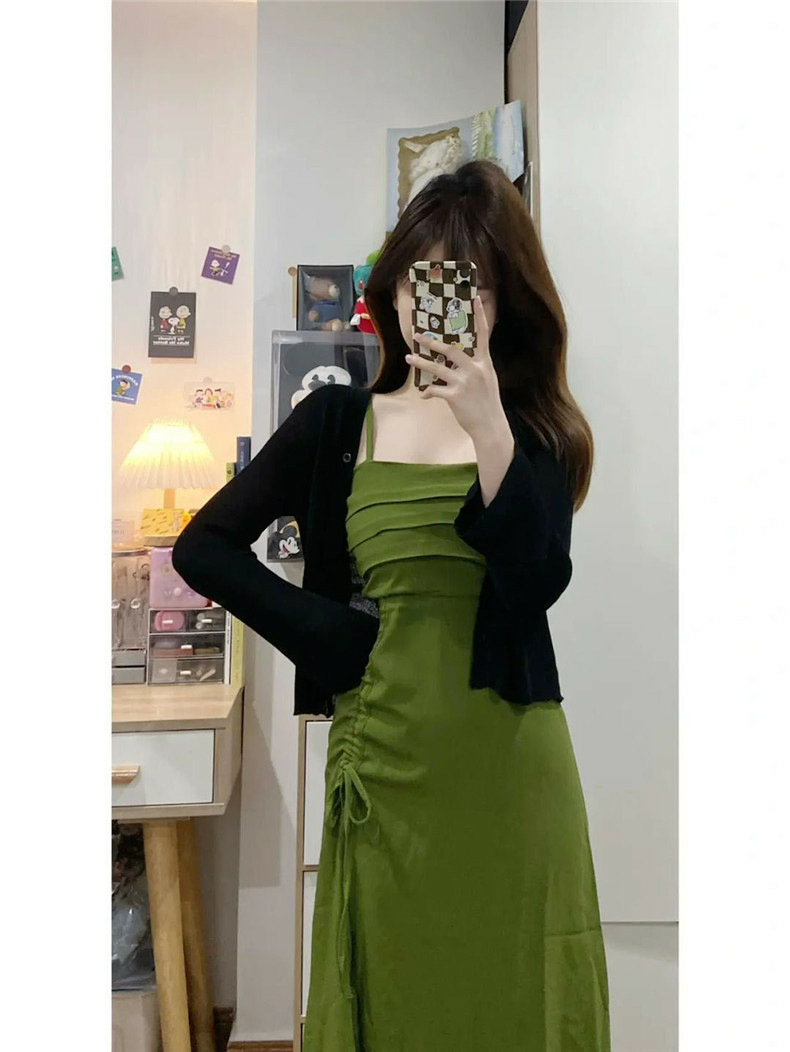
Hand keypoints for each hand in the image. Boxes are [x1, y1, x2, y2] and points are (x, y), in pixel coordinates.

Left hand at [405, 296, 508, 444]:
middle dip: (432, 342)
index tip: (476, 299)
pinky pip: (435, 389)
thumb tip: (458, 362)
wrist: (490, 426)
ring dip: (421, 362)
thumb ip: (475, 369)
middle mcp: (475, 370)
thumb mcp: (487, 381)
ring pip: (437, 368)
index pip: (483, 335)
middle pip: (451, 349)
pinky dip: (427, 391)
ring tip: (409, 357)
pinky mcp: (454, 396)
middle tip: (418, 335)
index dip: (480, 316)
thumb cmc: (488, 404)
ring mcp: (464, 382)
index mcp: (485, 364)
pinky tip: (423, 395)